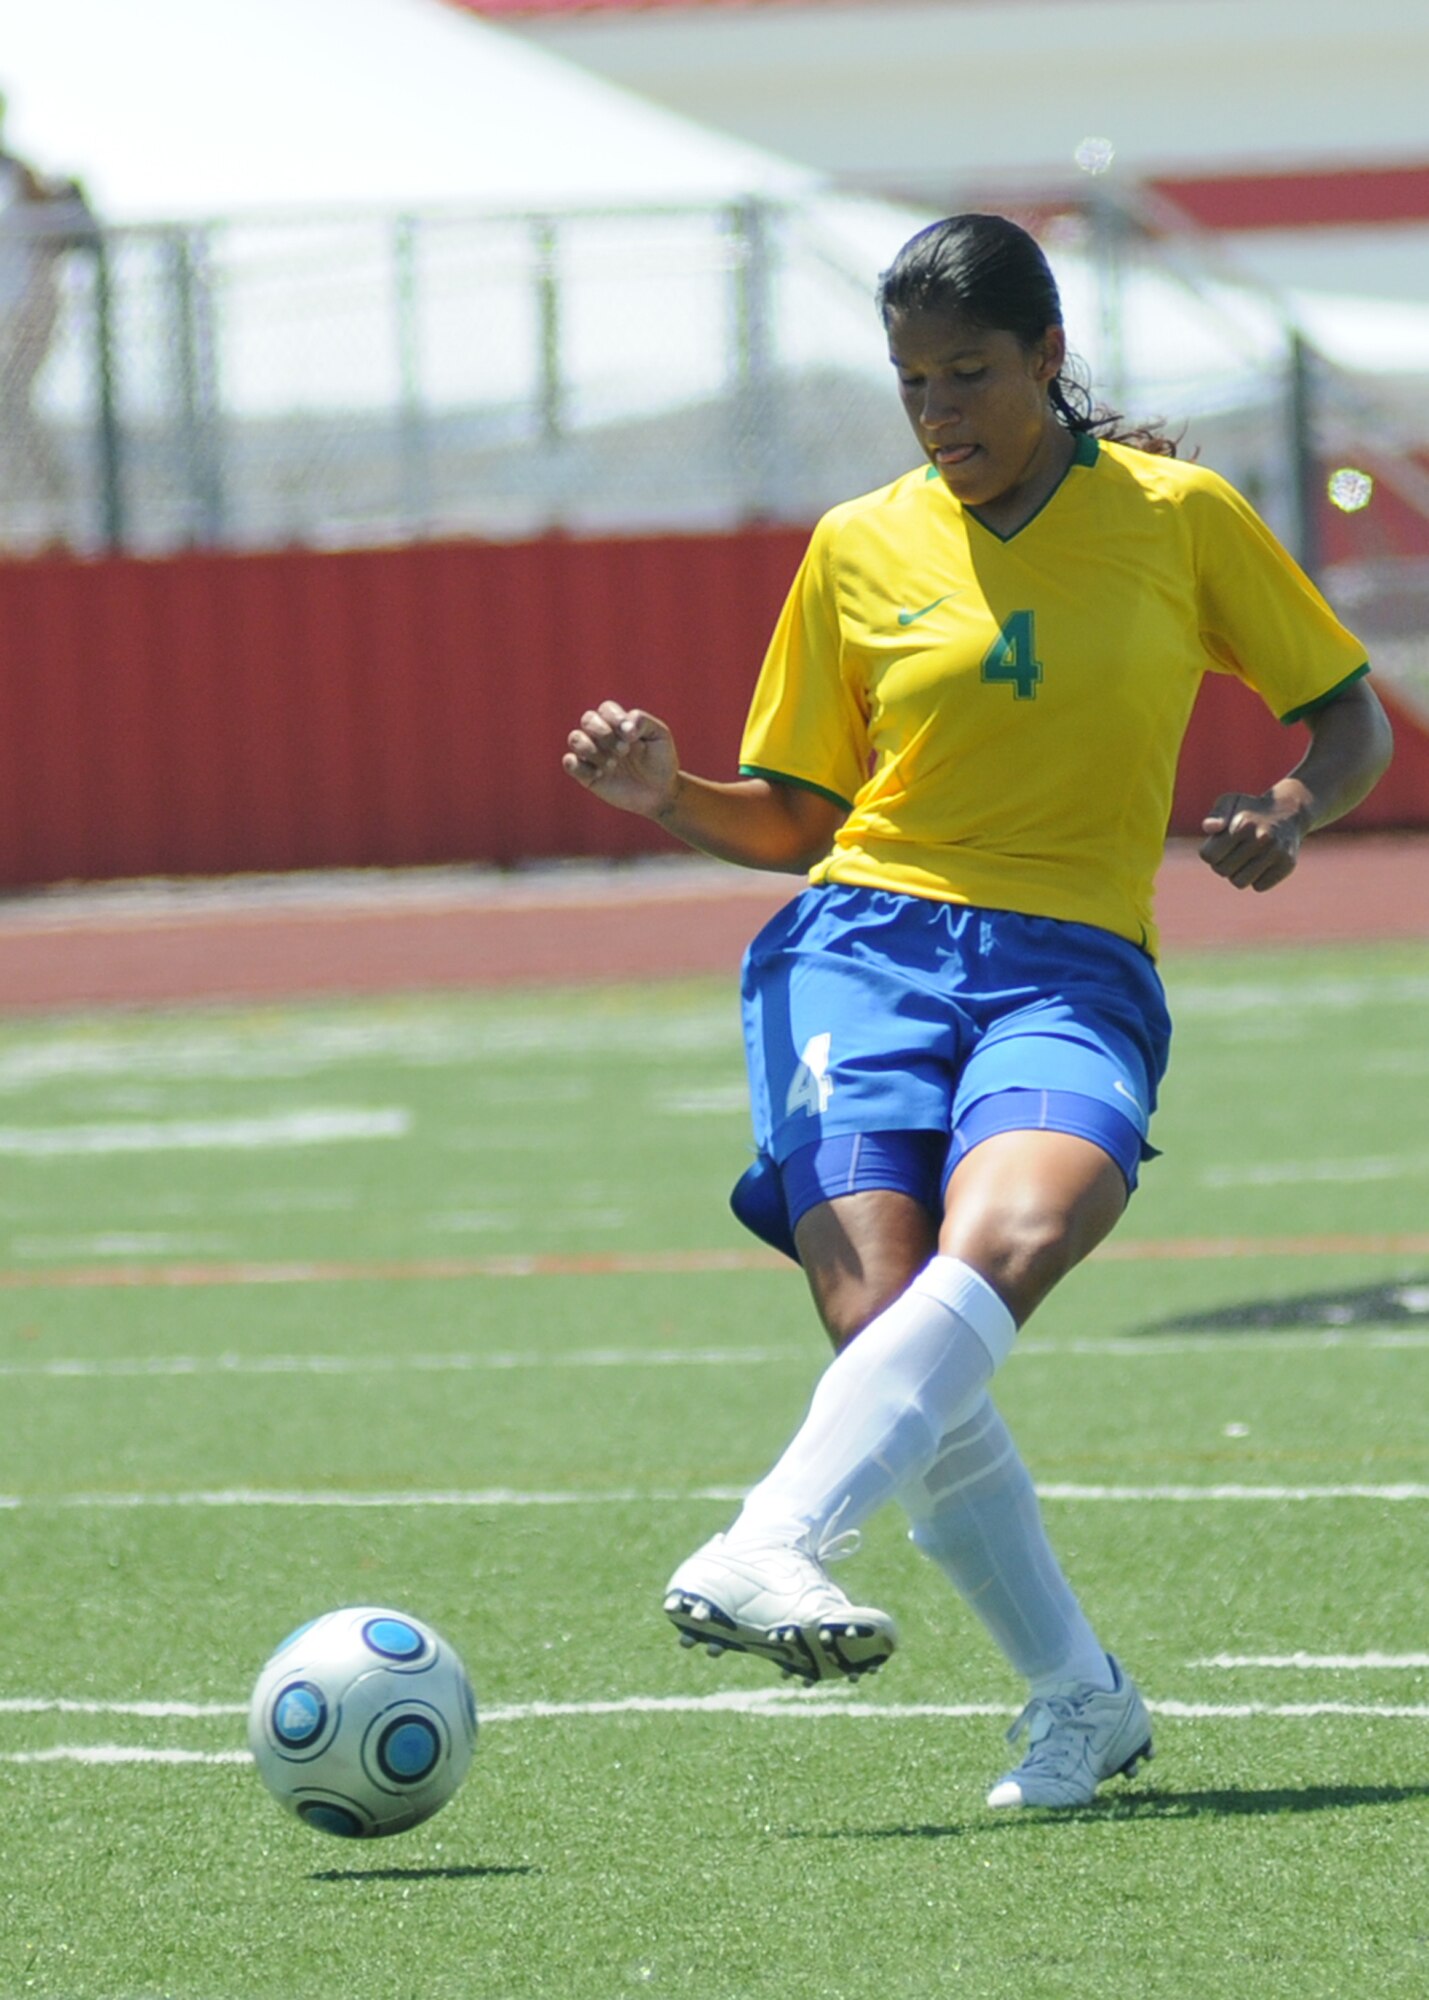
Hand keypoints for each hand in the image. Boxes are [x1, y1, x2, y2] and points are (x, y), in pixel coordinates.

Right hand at [562, 701, 679, 819]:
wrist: (660, 793)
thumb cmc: (661, 761)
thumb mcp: (661, 737)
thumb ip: (644, 722)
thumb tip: (625, 725)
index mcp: (619, 723)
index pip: (606, 709)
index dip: (615, 718)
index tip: (632, 735)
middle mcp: (602, 735)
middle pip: (588, 719)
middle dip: (604, 733)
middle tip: (624, 751)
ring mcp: (593, 754)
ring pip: (575, 738)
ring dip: (591, 749)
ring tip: (613, 764)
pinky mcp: (586, 774)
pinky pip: (570, 763)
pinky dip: (579, 766)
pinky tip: (600, 774)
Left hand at [1199, 788, 1307, 891]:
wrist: (1289, 811)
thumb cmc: (1250, 810)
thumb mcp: (1230, 802)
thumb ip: (1216, 816)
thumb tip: (1209, 828)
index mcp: (1244, 823)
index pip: (1209, 855)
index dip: (1210, 853)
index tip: (1219, 845)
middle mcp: (1262, 838)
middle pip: (1222, 870)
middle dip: (1222, 863)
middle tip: (1233, 852)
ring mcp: (1277, 852)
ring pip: (1240, 882)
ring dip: (1238, 873)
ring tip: (1246, 858)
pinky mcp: (1287, 864)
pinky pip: (1259, 886)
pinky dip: (1256, 878)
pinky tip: (1262, 863)